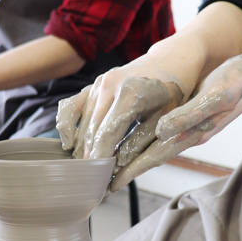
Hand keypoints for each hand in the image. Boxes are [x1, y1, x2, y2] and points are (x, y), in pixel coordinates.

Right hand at [56, 53, 199, 190]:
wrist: (173, 59)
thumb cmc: (174, 91)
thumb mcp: (165, 120)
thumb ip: (140, 145)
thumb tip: (118, 172)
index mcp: (130, 93)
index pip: (106, 136)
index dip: (100, 161)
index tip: (100, 181)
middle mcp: (109, 85)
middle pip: (91, 133)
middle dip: (91, 159)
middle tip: (94, 182)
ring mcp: (98, 83)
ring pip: (81, 124)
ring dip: (82, 148)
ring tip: (87, 169)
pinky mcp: (94, 84)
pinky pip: (71, 106)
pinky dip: (67, 126)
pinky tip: (68, 144)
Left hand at [110, 53, 241, 189]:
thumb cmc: (238, 83)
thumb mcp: (214, 96)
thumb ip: (188, 114)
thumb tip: (162, 130)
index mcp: (191, 131)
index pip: (154, 155)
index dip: (131, 169)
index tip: (109, 183)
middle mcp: (187, 133)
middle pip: (150, 156)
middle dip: (126, 169)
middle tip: (100, 182)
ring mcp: (188, 126)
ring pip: (153, 146)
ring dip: (131, 157)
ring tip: (108, 167)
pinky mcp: (188, 116)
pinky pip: (160, 133)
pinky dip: (142, 140)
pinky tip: (130, 139)